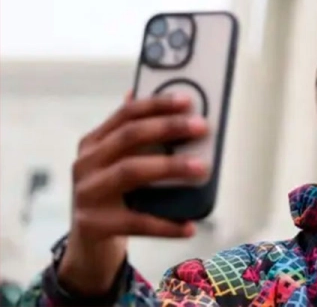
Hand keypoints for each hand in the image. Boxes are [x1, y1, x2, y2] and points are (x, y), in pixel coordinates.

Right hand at [58, 92, 208, 295]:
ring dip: (170, 166)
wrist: (88, 244)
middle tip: (202, 127)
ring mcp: (86, 193)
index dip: (157, 104)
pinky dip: (166, 225)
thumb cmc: (116, 194)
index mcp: (94, 142)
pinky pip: (137, 222)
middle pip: (129, 136)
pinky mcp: (93, 224)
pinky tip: (189, 226)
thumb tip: (181, 113)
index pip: (127, 113)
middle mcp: (85, 163)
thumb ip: (144, 141)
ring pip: (130, 171)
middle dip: (168, 127)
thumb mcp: (122, 163)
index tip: (187, 99)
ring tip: (202, 168)